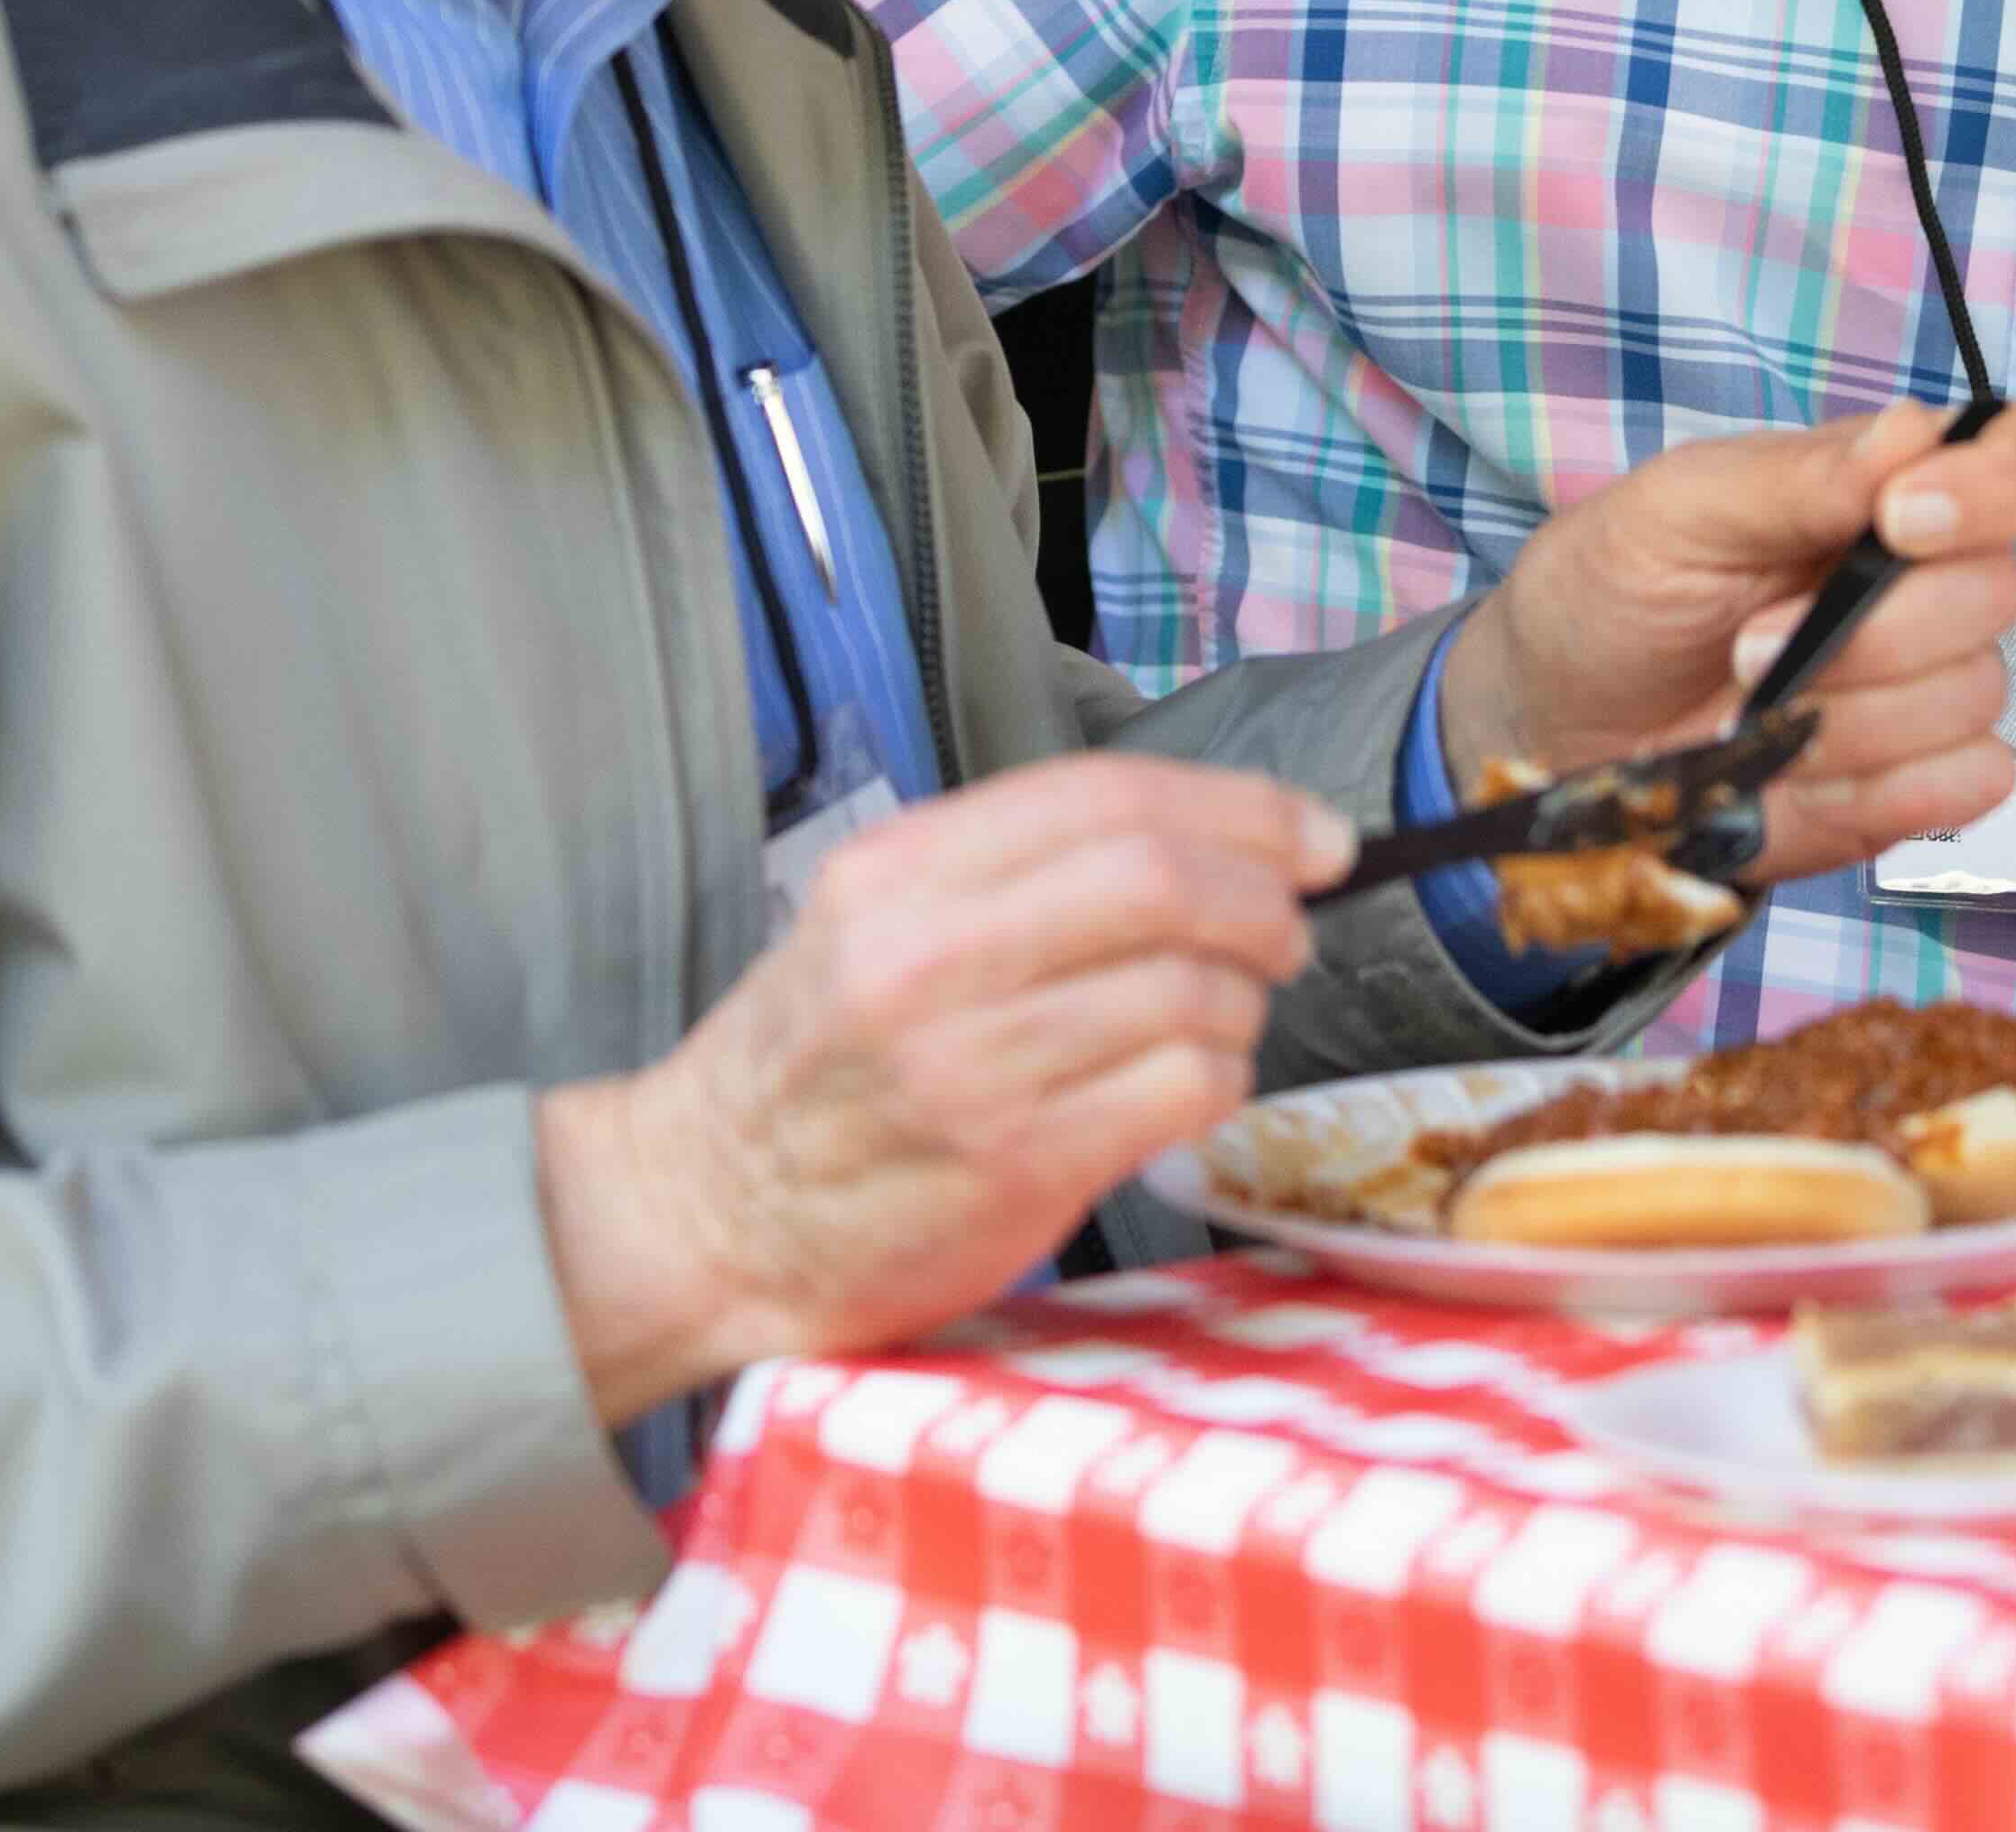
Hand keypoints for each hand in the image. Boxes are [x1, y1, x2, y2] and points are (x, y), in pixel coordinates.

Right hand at [530, 751, 1347, 1417]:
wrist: (700, 1218)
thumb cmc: (810, 1071)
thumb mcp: (873, 924)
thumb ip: (1015, 872)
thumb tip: (1216, 840)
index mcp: (899, 873)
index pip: (1109, 797)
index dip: (1242, 806)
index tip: (1315, 835)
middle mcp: (928, 956)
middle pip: (1163, 881)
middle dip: (1264, 898)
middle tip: (1287, 930)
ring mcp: (972, 1067)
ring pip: (1191, 991)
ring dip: (1241, 1003)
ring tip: (1217, 1021)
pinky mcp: (1015, 1167)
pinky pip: (1184, 1090)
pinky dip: (1220, 1081)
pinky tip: (1188, 1088)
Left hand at [1434, 402, 2015, 885]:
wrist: (1554, 726)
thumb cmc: (1611, 591)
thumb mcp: (1671, 512)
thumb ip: (1795, 479)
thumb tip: (1915, 434)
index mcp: (1889, 490)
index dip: (1998, 485)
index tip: (1899, 521)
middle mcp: (1931, 583)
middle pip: (1995, 596)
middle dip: (1866, 634)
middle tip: (1746, 648)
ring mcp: (1928, 689)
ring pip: (1974, 701)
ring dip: (1847, 720)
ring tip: (1748, 717)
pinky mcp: (1913, 786)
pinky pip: (1968, 787)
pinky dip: (1878, 790)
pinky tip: (1797, 777)